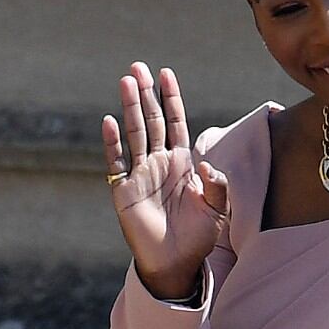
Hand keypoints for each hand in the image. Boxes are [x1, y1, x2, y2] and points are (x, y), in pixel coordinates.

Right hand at [102, 62, 228, 299]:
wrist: (177, 262)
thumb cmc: (198, 235)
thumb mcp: (218, 207)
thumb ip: (218, 184)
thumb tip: (206, 165)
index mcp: (181, 162)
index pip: (175, 122)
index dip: (171, 98)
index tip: (166, 73)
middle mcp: (159, 162)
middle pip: (152, 120)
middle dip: (147, 93)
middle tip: (138, 67)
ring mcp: (140, 174)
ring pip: (135, 133)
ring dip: (131, 107)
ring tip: (126, 81)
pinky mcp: (124, 190)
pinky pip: (117, 161)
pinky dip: (113, 141)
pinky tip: (110, 121)